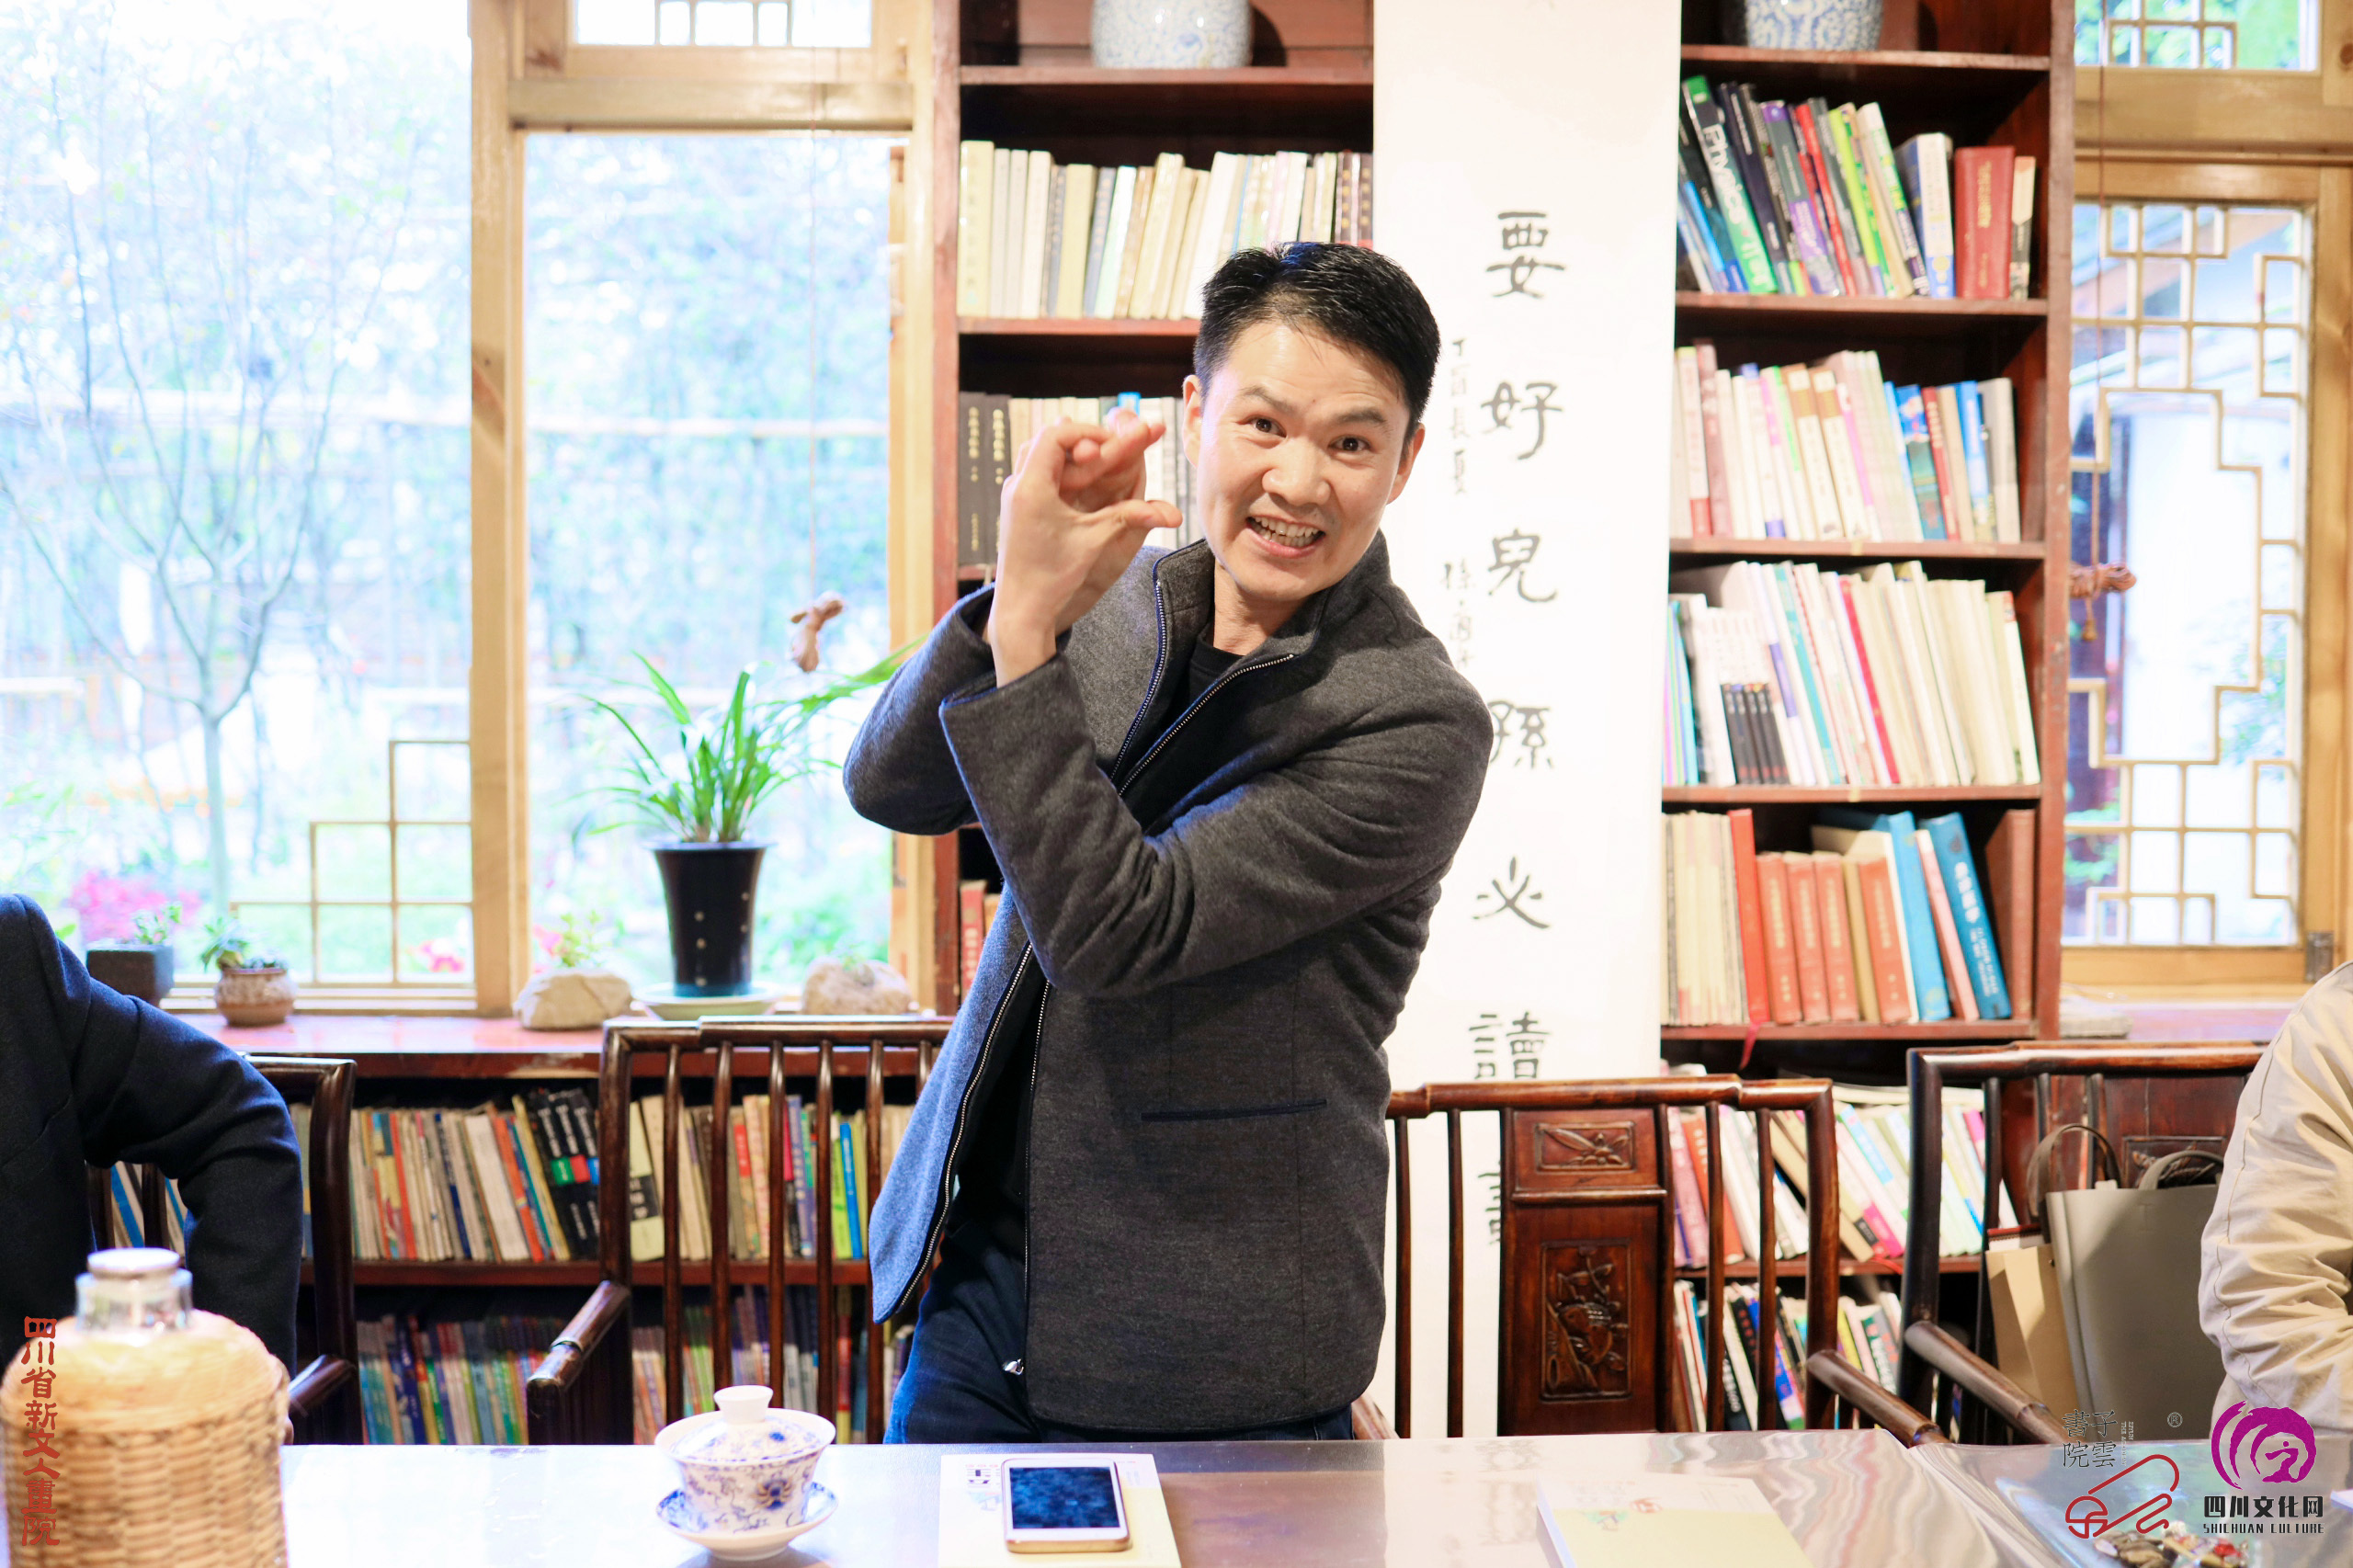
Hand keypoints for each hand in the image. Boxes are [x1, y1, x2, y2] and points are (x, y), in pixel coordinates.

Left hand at [986, 410, 1180, 685]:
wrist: (1021, 610)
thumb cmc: (1054, 578)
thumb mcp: (1095, 541)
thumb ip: (1131, 516)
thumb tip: (1175, 515)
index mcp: (1031, 486)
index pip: (1057, 435)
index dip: (1089, 432)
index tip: (1115, 444)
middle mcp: (1016, 485)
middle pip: (1047, 440)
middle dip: (1082, 440)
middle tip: (1111, 448)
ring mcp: (1013, 496)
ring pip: (1039, 455)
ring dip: (1070, 455)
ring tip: (1099, 461)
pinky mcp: (1017, 508)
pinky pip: (1036, 473)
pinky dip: (1060, 470)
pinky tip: (1082, 482)